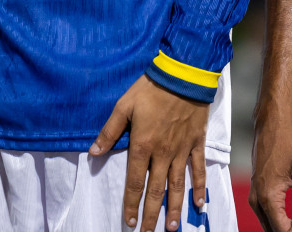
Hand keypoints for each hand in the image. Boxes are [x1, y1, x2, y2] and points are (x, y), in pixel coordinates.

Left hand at [90, 75, 207, 231]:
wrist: (183, 75)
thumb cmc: (150, 89)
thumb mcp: (123, 106)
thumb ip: (109, 132)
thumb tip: (93, 152)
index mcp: (142, 145)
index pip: (134, 182)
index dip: (130, 203)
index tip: (129, 221)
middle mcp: (162, 153)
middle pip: (156, 191)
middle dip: (151, 215)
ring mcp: (181, 150)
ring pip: (177, 186)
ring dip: (173, 208)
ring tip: (170, 228)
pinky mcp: (196, 143)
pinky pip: (198, 170)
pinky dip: (198, 188)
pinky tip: (198, 204)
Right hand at [250, 112, 291, 231]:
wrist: (272, 125)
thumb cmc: (289, 144)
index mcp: (268, 196)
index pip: (283, 231)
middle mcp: (257, 200)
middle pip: (275, 231)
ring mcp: (255, 196)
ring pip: (271, 225)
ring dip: (290, 228)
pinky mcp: (257, 192)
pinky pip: (268, 215)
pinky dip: (283, 220)